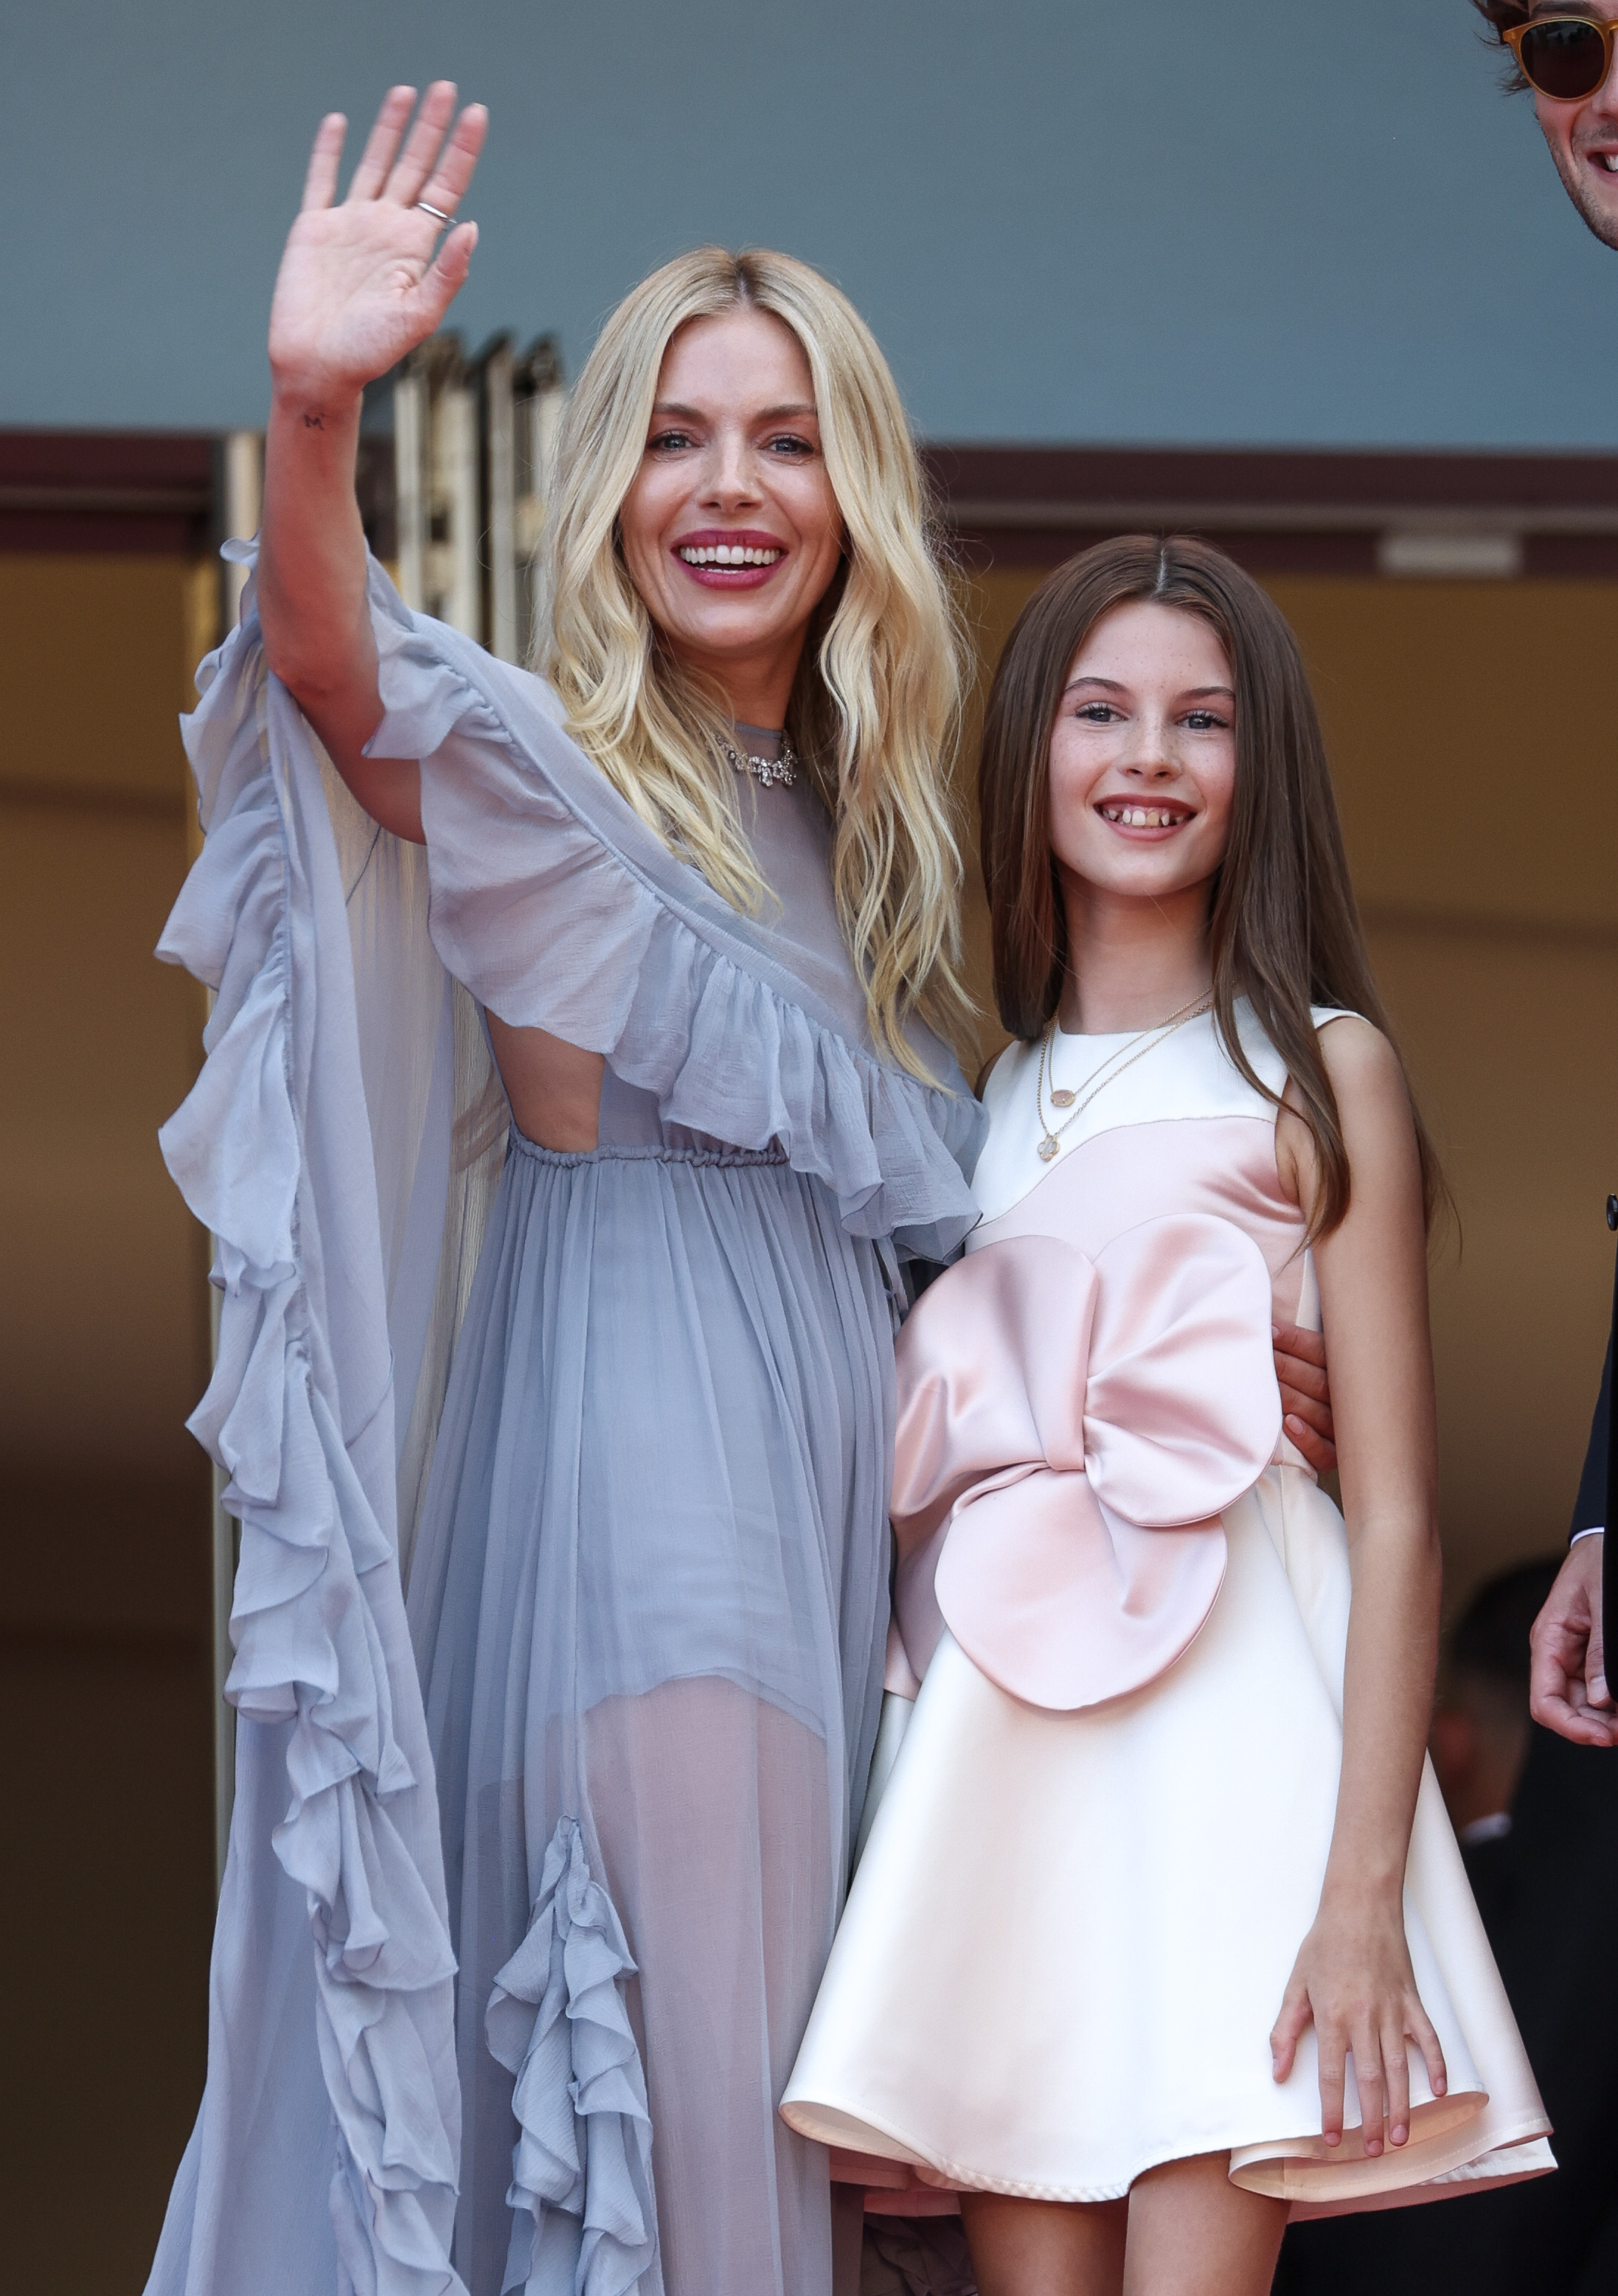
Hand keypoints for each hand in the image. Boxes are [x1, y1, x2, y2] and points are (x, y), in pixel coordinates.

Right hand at [268, 84, 486, 405]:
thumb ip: (447, 273)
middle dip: (430, 126)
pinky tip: (338, 122)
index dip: (461, 151)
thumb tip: (472, 227)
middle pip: (414, 165)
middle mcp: (386, 230)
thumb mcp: (419, 315)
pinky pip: (322, 180)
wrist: (318, 368)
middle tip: (446, 86)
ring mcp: (350, 225)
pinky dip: (328, 150)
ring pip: (374, 163)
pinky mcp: (314, 229)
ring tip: (405, 91)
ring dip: (389, 128)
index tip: (476, 114)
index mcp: (415, 248)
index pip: (446, 188)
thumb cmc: (370, 352)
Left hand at [1271, 1896, 1445, 2154]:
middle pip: (1369, 2080)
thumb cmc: (1325, 1944)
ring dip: (1401, 2105)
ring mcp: (1393, 2011)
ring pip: (1399, 2068)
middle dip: (1371, 2120)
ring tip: (1400, 2137)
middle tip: (1373, 2151)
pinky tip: (1438, 2090)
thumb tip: (1277, 2071)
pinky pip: (1428, 2039)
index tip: (1332, 2138)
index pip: (1330, 2074)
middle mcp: (1364, 2018)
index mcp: (1332, 2015)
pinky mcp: (1413, 2001)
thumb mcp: (1296, 1984)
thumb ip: (1286, 2029)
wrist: (1359, 1906)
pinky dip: (1436, 2065)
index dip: (1331, 2110)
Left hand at [1273, 1321, 1335, 1475]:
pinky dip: (1307, 1438)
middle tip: (1260, 1357)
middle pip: (1316, 1381)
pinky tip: (1289, 1423)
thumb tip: (1272, 1326)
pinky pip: (1322, 1451)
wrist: (1362, 1435)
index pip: (1321, 1353)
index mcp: (1347, 1372)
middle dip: (1285, 1367)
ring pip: (1317, 1412)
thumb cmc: (1323, 1386)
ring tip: (1266, 1388)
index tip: (1270, 1332)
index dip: (1295, 1341)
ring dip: (1289, 1398)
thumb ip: (1306, 1349)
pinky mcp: (1334, 1457)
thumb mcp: (1322, 1364)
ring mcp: (1342, 1431)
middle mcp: (1348, 1401)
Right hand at [1530, 1535, 1615, 1745]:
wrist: (1605, 1540)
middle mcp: (1557, 1653)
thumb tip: (1600, 1700)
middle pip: (1566, 1709)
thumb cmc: (1600, 1562)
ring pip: (1583, 1704)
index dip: (1571, 1727)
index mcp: (1548, 1641)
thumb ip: (1599, 1652)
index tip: (1605, 1737)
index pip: (1544, 1702)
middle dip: (1594, 1727)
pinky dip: (1610, 1701)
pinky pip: (1597, 1688)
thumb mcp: (1602, 1605)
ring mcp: (1574, 1655)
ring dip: (1604, 1717)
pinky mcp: (1591, 1654)